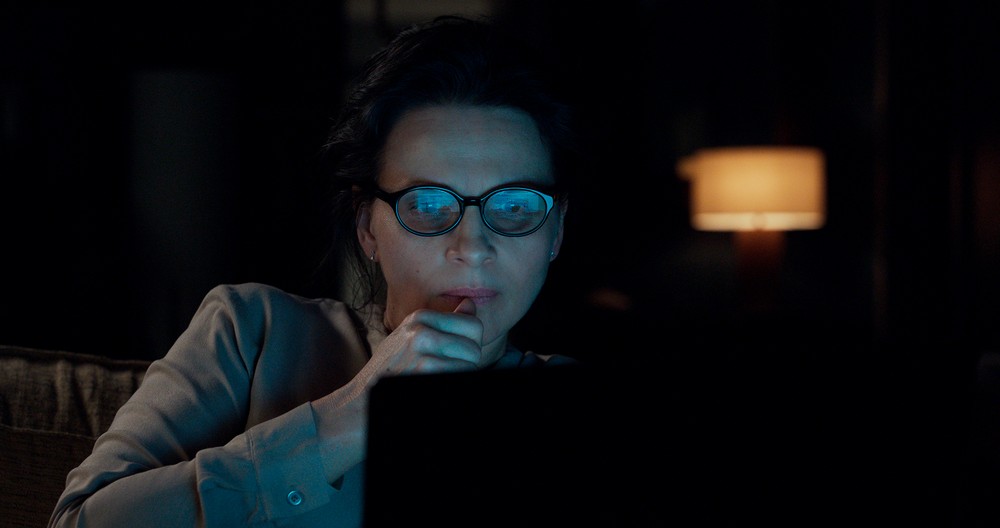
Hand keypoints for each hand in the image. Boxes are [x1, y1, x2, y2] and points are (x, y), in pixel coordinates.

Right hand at [369, 298, 485, 377]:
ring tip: (437, 377)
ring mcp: (422, 352)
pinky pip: (460, 376)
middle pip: (474, 348)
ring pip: (470, 365)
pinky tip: (434, 385)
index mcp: (420, 318)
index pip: (473, 325)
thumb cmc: (390, 369)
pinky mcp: (425, 371)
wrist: (361, 398)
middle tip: (444, 371)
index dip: (470, 344)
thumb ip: (444, 322)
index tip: (456, 355)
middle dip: (466, 364)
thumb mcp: (412, 337)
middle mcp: (421, 331)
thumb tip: (470, 304)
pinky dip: (453, 384)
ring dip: (459, 376)